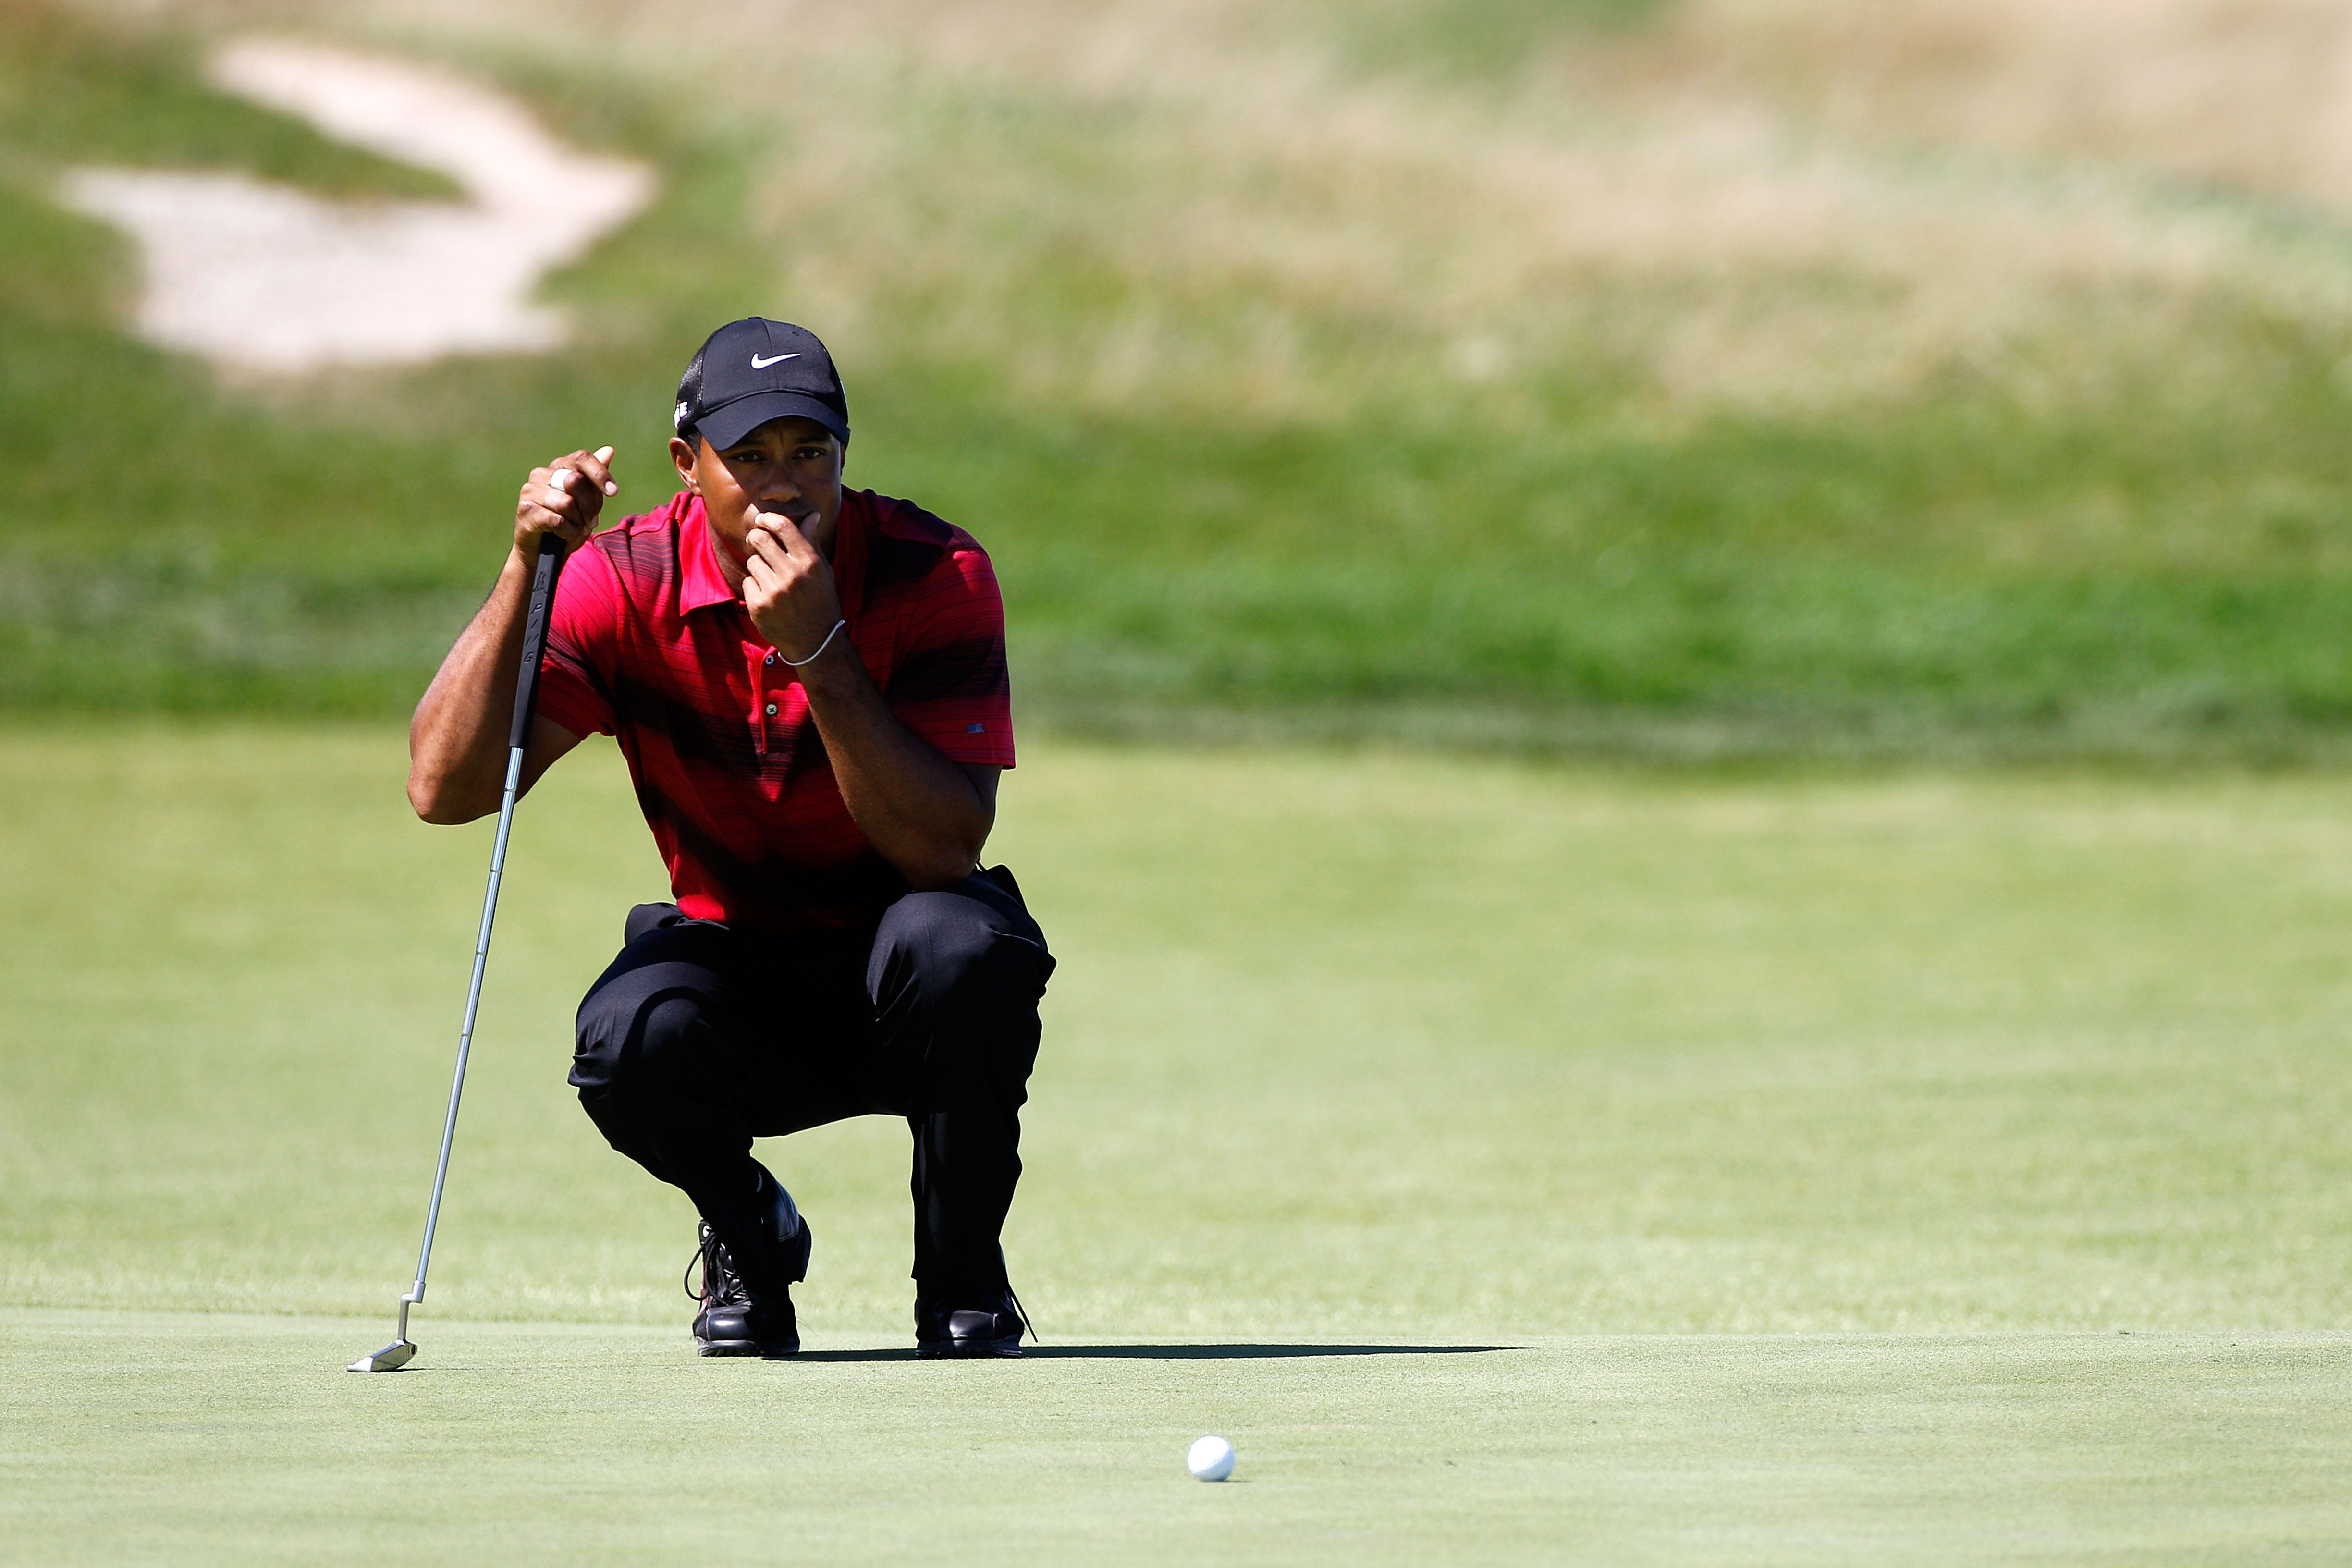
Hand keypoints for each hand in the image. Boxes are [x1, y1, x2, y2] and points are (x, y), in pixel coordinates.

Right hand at [514, 445, 616, 557]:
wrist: (543, 553)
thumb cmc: (567, 525)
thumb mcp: (587, 503)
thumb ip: (595, 478)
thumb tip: (609, 450)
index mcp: (558, 467)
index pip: (581, 458)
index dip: (600, 474)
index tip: (613, 492)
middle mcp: (541, 474)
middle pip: (576, 480)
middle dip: (589, 505)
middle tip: (589, 520)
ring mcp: (530, 490)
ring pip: (567, 502)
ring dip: (578, 522)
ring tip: (574, 528)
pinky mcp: (525, 510)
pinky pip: (557, 520)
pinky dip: (568, 532)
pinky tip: (563, 535)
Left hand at [742, 509, 844, 664]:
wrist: (816, 642)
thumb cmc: (821, 601)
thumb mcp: (823, 571)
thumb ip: (812, 542)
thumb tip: (811, 515)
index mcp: (810, 562)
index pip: (784, 527)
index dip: (769, 518)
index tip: (762, 519)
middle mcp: (792, 575)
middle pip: (760, 539)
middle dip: (756, 537)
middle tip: (758, 541)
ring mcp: (774, 591)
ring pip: (752, 561)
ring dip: (759, 566)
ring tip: (772, 579)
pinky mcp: (758, 606)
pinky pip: (748, 582)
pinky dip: (755, 587)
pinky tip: (769, 597)